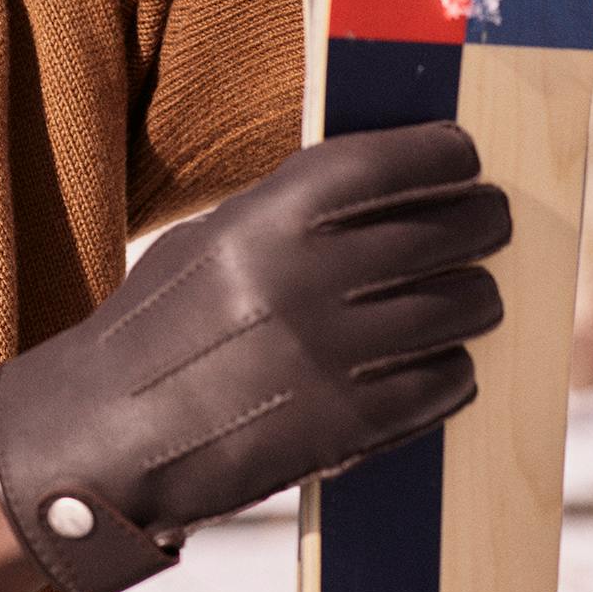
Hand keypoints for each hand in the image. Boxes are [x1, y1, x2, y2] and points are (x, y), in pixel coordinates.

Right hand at [0, 121, 509, 591]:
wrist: (105, 435)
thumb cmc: (160, 325)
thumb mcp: (213, 239)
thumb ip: (293, 211)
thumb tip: (393, 184)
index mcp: (269, 219)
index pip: (397, 164)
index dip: (447, 156)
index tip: (465, 159)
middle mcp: (308, 279)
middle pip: (450, 232)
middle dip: (482, 221)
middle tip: (486, 222)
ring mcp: (335, 356)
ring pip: (464, 306)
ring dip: (473, 297)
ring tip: (461, 296)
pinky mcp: (352, 426)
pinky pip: (449, 380)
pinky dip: (452, 368)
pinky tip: (434, 360)